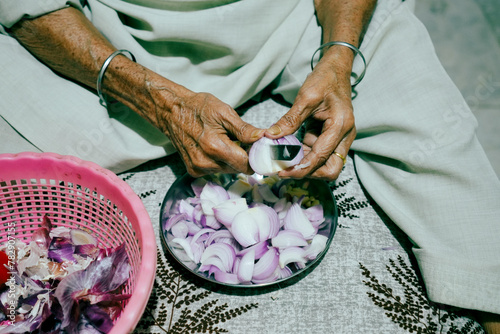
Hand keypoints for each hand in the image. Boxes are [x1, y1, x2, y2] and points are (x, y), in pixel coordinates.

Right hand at [150, 86, 263, 176]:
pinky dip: (219, 162)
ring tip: (225, 142)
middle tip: (240, 140)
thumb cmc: (198, 108)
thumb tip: (262, 137)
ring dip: (231, 159)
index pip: (246, 164)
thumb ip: (244, 129)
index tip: (256, 147)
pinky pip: (216, 171)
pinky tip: (214, 148)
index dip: (255, 155)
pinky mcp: (193, 171)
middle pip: (238, 169)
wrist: (172, 112)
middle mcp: (206, 162)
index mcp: (215, 147)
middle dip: (243, 156)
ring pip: (228, 170)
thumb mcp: (224, 113)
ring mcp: (198, 168)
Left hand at [265, 47, 355, 180]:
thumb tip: (271, 136)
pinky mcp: (331, 138)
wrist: (337, 69)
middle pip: (330, 169)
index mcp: (341, 126)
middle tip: (285, 171)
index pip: (321, 157)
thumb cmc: (325, 79)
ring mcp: (339, 138)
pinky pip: (319, 154)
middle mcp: (344, 136)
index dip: (302, 169)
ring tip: (283, 162)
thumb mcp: (306, 97)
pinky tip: (288, 153)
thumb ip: (290, 119)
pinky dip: (304, 157)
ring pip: (325, 165)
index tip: (283, 172)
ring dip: (306, 167)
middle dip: (309, 174)